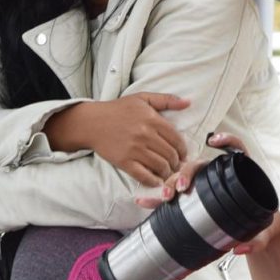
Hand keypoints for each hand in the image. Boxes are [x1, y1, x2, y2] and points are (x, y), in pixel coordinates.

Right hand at [45, 93, 190, 184]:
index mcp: (152, 120)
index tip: (182, 155)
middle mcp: (145, 135)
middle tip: (176, 166)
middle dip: (177, 163)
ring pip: (160, 166)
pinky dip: (153, 181)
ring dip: (167, 172)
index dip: (183, 150)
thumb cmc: (117, 110)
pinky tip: (156, 181)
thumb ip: (166, 99)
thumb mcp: (142, 98)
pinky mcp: (124, 161)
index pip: (177, 139)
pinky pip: (144, 175)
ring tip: (167, 172)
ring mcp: (134, 149)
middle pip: (170, 155)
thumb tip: (188, 102)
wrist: (92, 122)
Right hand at [135, 132, 279, 254]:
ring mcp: (204, 187)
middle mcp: (220, 176)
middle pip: (200, 164)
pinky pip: (174, 196)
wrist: (255, 235)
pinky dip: (158, 199)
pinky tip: (144, 201)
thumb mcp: (263, 234)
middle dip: (187, 172)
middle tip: (181, 187)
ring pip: (183, 178)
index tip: (214, 142)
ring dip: (171, 183)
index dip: (227, 141)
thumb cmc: (262, 227)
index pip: (237, 149)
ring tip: (164, 196)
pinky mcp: (193, 200)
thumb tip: (240, 249)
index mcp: (242, 175)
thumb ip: (257, 242)